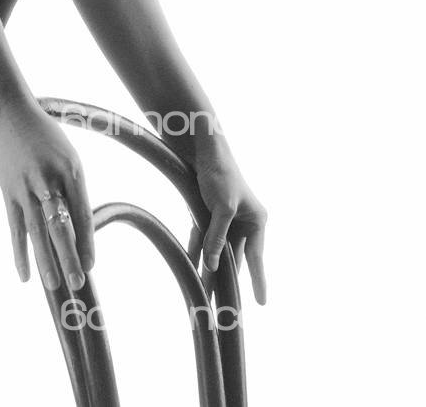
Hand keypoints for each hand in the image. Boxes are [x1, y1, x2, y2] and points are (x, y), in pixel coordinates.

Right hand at [0, 103, 94, 291]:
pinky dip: (19, 252)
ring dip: (45, 260)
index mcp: (71, 171)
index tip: (92, 266)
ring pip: (37, 230)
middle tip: (78, 282)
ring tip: (54, 284)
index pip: (82, 214)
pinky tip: (25, 275)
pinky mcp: (8, 192)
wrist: (13, 116)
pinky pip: (15, 227)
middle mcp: (49, 180)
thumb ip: (73, 192)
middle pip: (60, 225)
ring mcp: (26, 187)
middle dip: (70, 256)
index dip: (87, 242)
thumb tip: (79, 230)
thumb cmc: (47, 139)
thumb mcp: (69, 159)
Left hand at [186, 149, 267, 304]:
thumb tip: (212, 264)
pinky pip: (202, 239)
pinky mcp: (206, 214)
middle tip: (223, 305)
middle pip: (234, 257)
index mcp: (256, 221)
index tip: (261, 303)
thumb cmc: (221, 173)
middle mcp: (242, 222)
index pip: (256, 257)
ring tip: (205, 294)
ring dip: (209, 269)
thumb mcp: (223, 208)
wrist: (203, 148)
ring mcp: (224, 219)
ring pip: (216, 250)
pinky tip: (192, 268)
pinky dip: (196, 251)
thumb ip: (217, 237)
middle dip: (227, 280)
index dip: (258, 281)